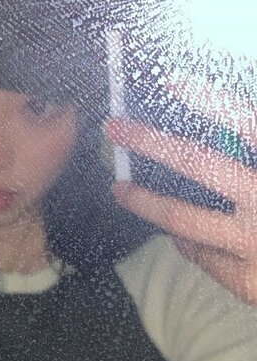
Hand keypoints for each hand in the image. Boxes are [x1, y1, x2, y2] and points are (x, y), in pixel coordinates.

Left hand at [106, 83, 256, 304]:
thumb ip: (254, 147)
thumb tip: (231, 123)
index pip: (247, 123)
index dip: (210, 101)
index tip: (173, 80)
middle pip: (200, 164)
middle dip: (152, 143)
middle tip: (117, 128)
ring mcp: (253, 243)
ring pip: (184, 220)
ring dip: (146, 202)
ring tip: (121, 191)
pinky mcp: (245, 280)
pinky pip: (201, 254)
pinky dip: (185, 241)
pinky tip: (175, 233)